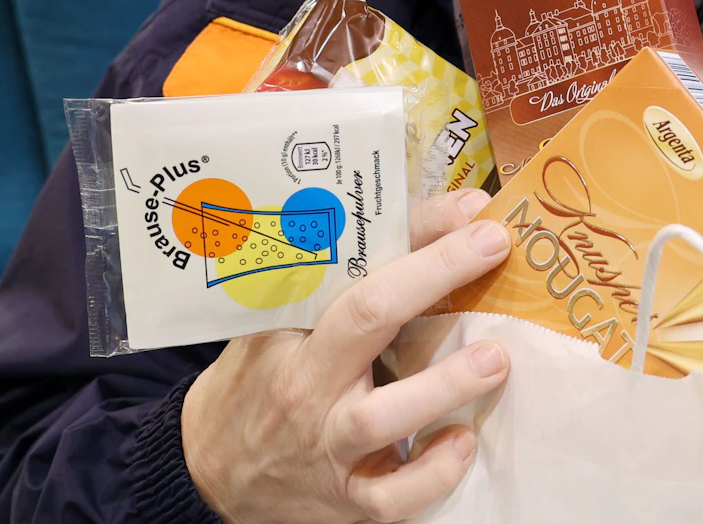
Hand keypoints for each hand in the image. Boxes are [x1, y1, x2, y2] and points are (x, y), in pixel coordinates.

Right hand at [182, 189, 511, 522]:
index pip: (355, 267)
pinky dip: (433, 474)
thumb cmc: (260, 381)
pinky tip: (463, 442)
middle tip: (491, 244)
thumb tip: (424, 224)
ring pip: (383, 418)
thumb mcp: (280, 325)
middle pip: (368, 319)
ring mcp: (327, 446)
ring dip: (444, 385)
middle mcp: (309, 384)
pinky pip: (392, 497)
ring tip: (495, 359)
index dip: (415, 234)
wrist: (207, 471)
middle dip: (435, 274)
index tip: (470, 208)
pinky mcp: (345, 501)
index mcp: (294, 331)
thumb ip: (336, 284)